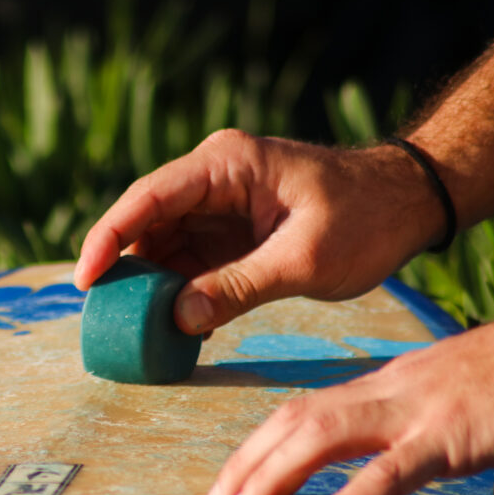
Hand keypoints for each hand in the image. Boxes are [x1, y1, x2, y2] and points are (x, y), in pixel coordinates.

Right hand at [74, 129, 445, 333]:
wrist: (407, 205)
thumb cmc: (366, 219)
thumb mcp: (302, 260)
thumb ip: (237, 288)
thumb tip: (177, 321)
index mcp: (227, 165)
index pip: (148, 197)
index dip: (108, 238)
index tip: (85, 282)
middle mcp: (214, 179)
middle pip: (147, 222)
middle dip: (125, 269)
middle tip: (107, 319)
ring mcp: (219, 205)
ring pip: (163, 244)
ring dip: (150, 284)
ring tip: (137, 329)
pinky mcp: (230, 231)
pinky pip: (189, 260)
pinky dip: (178, 290)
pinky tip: (172, 324)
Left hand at [203, 306, 493, 494]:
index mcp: (390, 387)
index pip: (307, 409)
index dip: (263, 442)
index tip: (234, 477)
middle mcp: (388, 392)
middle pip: (295, 420)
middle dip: (248, 462)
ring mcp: (414, 412)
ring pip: (320, 439)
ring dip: (271, 479)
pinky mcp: (448, 438)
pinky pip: (384, 476)